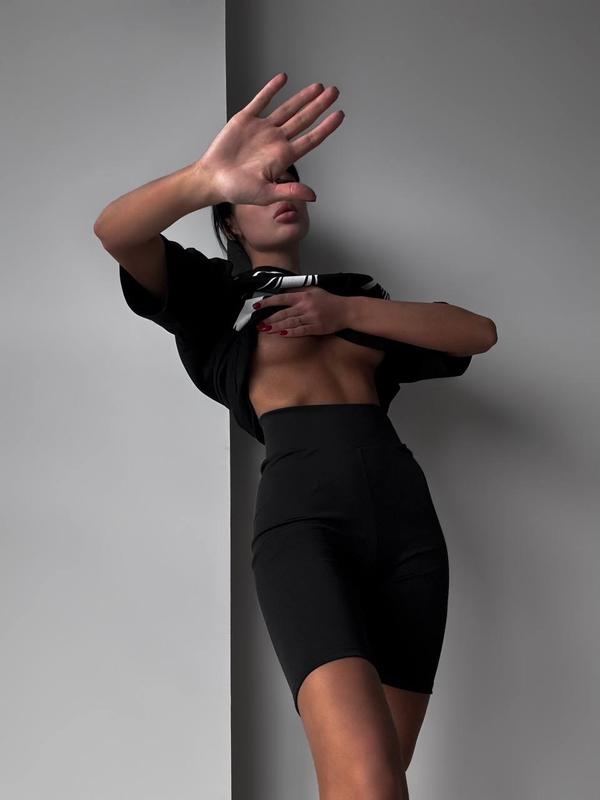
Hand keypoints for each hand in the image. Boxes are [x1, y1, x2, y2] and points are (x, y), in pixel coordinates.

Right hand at [197, 72, 343, 205]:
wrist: (213, 179)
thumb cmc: (237, 190)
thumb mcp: (266, 194)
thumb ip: (289, 191)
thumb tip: (312, 196)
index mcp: (283, 157)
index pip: (311, 139)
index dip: (326, 127)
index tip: (339, 115)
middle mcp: (276, 140)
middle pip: (304, 119)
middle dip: (320, 105)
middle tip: (335, 92)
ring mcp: (262, 129)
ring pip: (287, 108)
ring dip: (302, 97)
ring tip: (318, 87)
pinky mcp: (246, 120)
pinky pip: (261, 100)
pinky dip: (272, 89)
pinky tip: (283, 79)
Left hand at [253, 287, 349, 336]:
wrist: (346, 310)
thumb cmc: (329, 301)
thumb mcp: (313, 290)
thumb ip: (298, 291)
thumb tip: (283, 291)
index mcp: (304, 296)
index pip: (281, 299)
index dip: (268, 303)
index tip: (257, 307)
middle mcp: (306, 306)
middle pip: (283, 314)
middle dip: (269, 319)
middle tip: (259, 323)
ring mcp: (311, 318)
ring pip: (289, 323)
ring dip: (276, 327)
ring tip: (266, 329)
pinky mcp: (316, 328)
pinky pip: (300, 331)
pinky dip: (289, 333)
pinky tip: (281, 334)